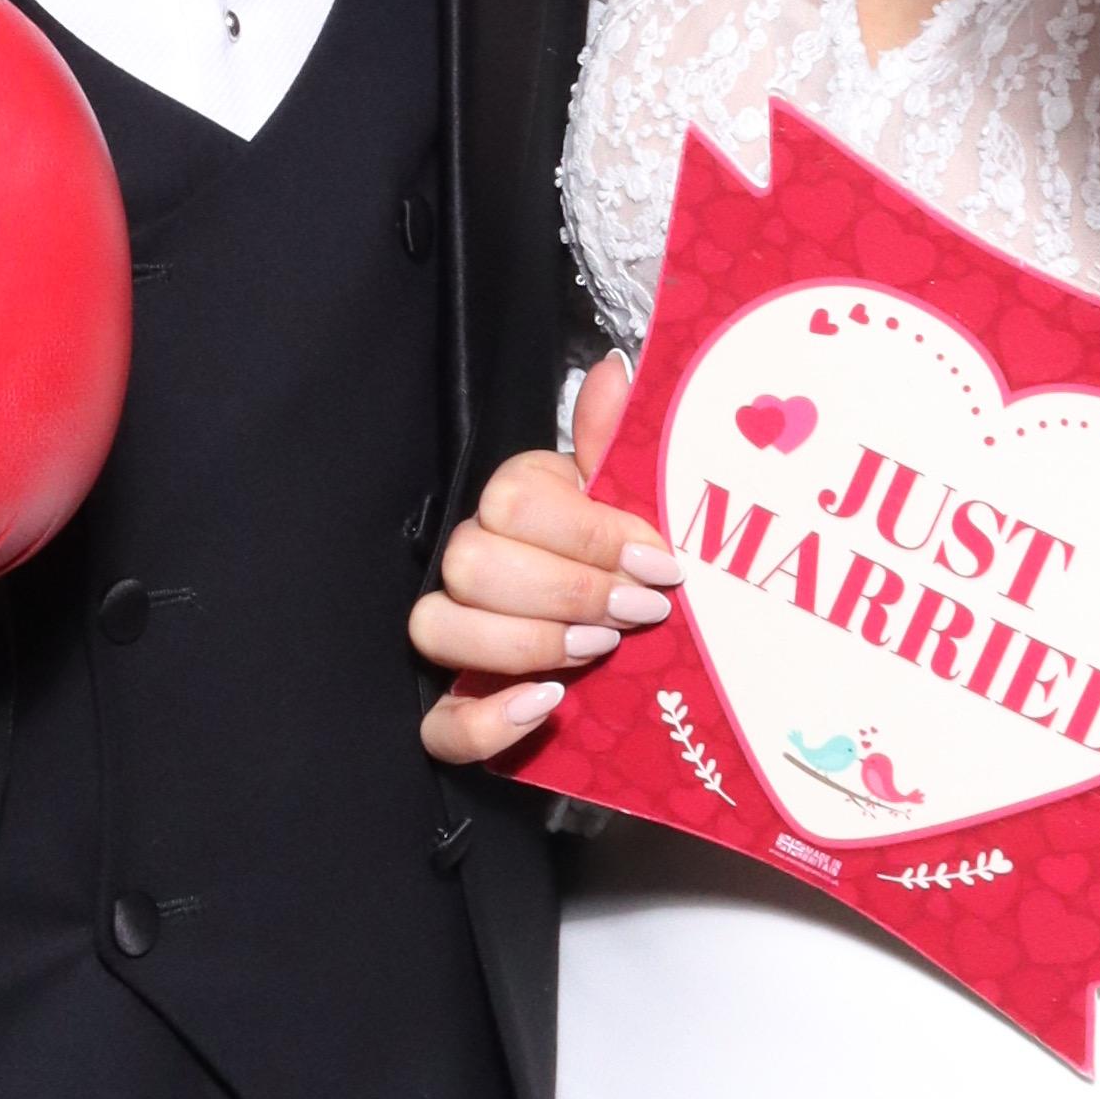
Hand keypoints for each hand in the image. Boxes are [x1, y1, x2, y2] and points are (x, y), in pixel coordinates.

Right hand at [411, 356, 681, 768]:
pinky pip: (439, 727)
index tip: (661, 563)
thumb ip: (618, 442)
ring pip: (438, 629)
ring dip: (527, 642)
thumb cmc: (629, 569)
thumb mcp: (632, 505)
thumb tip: (615, 371)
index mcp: (511, 508)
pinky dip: (488, 721)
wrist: (639, 655)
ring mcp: (455, 642)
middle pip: (470, 564)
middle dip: (567, 590)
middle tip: (638, 611)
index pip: (513, 504)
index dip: (591, 535)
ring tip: (600, 649)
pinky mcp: (457, 713)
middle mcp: (469, 567)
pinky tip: (547, 705)